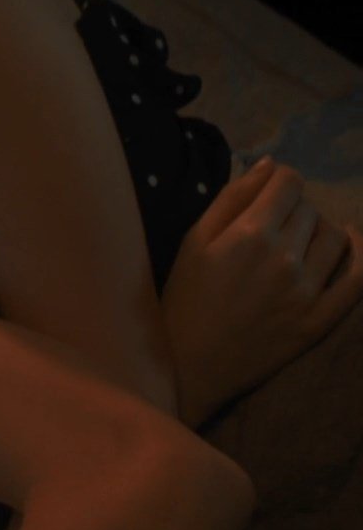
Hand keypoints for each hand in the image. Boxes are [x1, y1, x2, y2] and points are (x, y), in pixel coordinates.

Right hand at [162, 156, 362, 426]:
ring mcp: (307, 290)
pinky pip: (358, 278)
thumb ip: (231, 198)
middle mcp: (285, 257)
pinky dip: (361, 256)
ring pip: (336, 237)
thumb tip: (269, 164)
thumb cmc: (184, 298)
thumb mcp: (193, 241)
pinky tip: (350, 246)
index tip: (270, 193)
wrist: (191, 365)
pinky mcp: (321, 318)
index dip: (280, 182)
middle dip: (293, 210)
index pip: (288, 183)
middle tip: (273, 227)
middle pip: (310, 209)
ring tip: (301, 242)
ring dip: (320, 231)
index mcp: (249, 233)